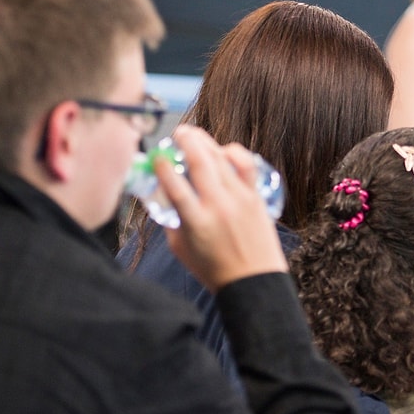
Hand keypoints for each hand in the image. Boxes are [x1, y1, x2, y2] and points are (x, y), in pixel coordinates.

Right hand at [156, 126, 287, 290]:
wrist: (253, 281)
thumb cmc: (214, 269)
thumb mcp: (180, 248)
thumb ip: (170, 219)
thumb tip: (163, 193)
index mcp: (195, 222)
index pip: (175, 185)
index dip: (162, 165)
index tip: (157, 155)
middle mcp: (218, 206)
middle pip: (200, 161)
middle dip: (186, 140)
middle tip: (178, 133)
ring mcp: (240, 199)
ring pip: (222, 158)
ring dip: (206, 141)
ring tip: (195, 135)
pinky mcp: (256, 196)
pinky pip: (246, 165)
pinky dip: (234, 152)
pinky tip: (223, 150)